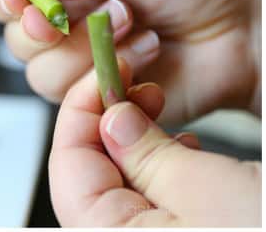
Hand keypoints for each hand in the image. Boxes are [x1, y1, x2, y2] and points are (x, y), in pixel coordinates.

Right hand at [0, 0, 259, 123]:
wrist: (244, 29)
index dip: (4, 0)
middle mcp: (64, 29)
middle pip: (17, 41)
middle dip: (58, 28)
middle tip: (112, 8)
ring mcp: (81, 68)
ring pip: (42, 75)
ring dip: (91, 52)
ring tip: (141, 32)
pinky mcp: (101, 101)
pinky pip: (76, 101)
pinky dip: (111, 79)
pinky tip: (147, 62)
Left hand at [48, 61, 260, 226]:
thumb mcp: (210, 190)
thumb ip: (148, 154)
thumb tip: (112, 118)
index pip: (66, 168)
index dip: (78, 114)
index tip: (102, 76)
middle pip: (88, 174)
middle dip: (107, 124)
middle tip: (133, 86)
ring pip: (119, 183)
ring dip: (134, 141)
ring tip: (158, 108)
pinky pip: (151, 200)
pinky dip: (161, 167)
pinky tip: (184, 148)